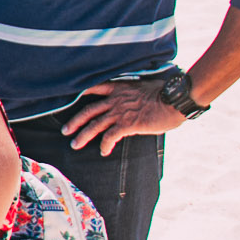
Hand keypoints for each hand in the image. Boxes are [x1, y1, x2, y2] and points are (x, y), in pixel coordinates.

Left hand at [60, 77, 185, 154]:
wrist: (174, 100)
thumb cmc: (164, 94)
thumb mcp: (143, 87)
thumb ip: (131, 94)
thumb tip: (130, 100)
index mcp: (119, 88)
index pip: (94, 88)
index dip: (81, 93)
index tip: (70, 99)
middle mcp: (115, 100)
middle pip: (88, 111)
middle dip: (75, 122)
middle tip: (65, 131)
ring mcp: (120, 112)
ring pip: (95, 125)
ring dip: (83, 136)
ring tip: (75, 144)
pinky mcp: (127, 124)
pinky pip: (110, 136)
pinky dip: (105, 145)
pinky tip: (104, 151)